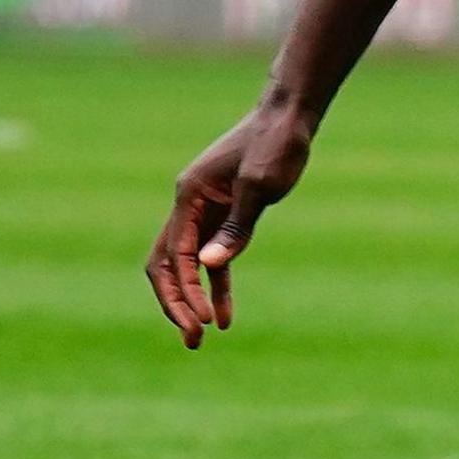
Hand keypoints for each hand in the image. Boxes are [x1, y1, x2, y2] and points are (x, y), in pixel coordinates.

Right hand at [148, 95, 314, 347]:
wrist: (290, 117)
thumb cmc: (276, 145)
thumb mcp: (260, 187)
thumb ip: (236, 228)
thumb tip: (209, 266)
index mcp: (189, 196)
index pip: (174, 255)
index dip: (184, 292)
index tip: (201, 322)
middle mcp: (189, 206)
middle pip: (169, 264)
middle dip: (176, 303)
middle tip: (193, 340)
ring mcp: (205, 212)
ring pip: (188, 266)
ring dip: (192, 301)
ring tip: (201, 339)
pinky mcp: (225, 217)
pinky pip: (213, 259)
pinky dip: (216, 287)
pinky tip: (225, 317)